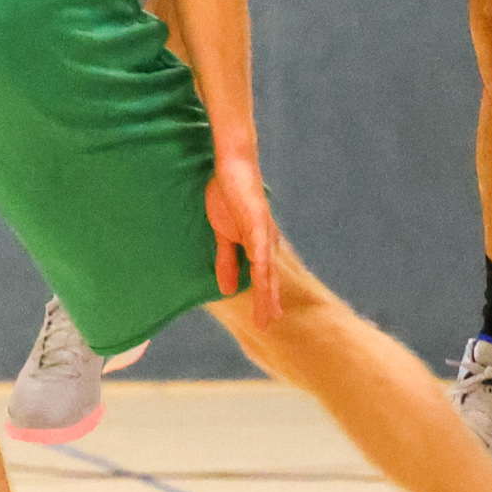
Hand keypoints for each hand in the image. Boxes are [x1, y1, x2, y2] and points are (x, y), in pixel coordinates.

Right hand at [204, 155, 283, 313]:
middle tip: (268, 326)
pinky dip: (261, 265)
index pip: (261, 278)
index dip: (262, 300)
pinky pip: (259, 247)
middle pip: (268, 278)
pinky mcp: (257, 220)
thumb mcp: (222, 234)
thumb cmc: (228, 195)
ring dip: (267, 292)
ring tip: (269, 313)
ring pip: (267, 268)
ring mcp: (263, 231)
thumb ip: (226, 260)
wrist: (232, 164)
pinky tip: (262, 279)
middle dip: (268, 303)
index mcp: (256, 244)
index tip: (262, 322)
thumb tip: (224, 289)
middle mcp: (265, 241)